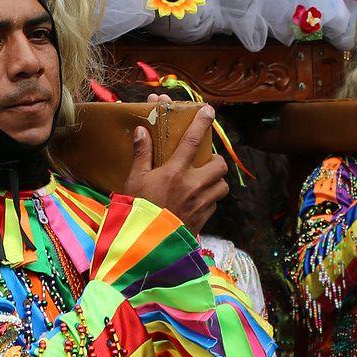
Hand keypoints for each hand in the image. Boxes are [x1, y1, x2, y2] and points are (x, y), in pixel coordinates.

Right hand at [126, 102, 228, 234]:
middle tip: (204, 162)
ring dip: (215, 181)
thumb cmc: (137, 210)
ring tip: (203, 182)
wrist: (145, 245)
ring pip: (222, 185)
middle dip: (215, 161)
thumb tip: (141, 131)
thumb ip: (141, 155)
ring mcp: (201, 203)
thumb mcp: (134, 180)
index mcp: (174, 172)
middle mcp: (192, 185)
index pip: (192, 140)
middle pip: (219, 164)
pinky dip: (210, 199)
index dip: (202, 122)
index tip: (209, 110)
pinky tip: (197, 201)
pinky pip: (215, 204)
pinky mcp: (204, 218)